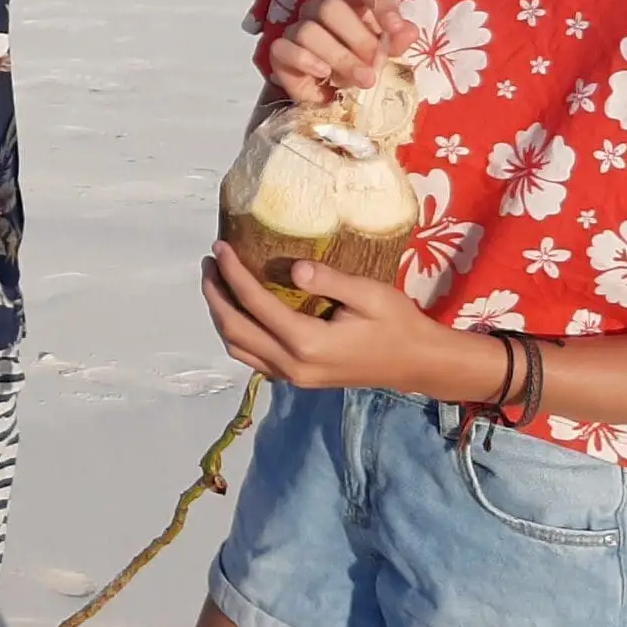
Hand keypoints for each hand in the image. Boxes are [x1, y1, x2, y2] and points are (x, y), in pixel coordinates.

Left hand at [201, 242, 491, 398]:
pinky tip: (239, 310)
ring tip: (217, 281)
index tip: (220, 247)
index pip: (254, 304)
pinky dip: (237, 333)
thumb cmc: (397, 324)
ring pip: (238, 348)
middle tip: (210, 261)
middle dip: (215, 294)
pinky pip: (252, 358)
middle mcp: (292, 365)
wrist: (416, 363)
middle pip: (235, 329)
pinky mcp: (296, 379)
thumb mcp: (370, 295)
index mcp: (308, 343)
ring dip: (221, 315)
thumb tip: (294, 267)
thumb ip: (330, 281)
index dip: (232, 273)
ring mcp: (292, 377)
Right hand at [267, 0, 401, 103]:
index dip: (378, 1)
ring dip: (340, 57)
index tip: (395, 28)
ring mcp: (297, 29)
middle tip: (376, 65)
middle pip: (331, 6)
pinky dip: (305, 60)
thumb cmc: (360, 65)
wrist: (332, 97)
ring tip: (362, 80)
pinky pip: (283, 48)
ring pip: (309, 31)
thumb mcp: (384, 55)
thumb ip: (396, 41)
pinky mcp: (280, 53)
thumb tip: (409, 31)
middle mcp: (320, 9)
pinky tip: (324, 74)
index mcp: (350, 2)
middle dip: (358, 39)